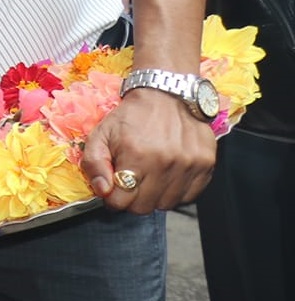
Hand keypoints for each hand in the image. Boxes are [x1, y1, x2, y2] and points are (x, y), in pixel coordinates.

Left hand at [82, 88, 215, 210]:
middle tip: (131, 182)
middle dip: (132, 199)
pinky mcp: (206, 164)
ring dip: (154, 196)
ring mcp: (189, 165)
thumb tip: (103, 190)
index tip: (114, 188)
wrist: (168, 93)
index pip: (122, 202)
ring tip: (149, 176)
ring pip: (166, 204)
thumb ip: (94, 164)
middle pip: (144, 207)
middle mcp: (165, 162)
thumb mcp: (100, 134)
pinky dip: (176, 191)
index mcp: (137, 155)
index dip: (113, 199)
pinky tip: (167, 175)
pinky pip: (189, 196)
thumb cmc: (131, 116)